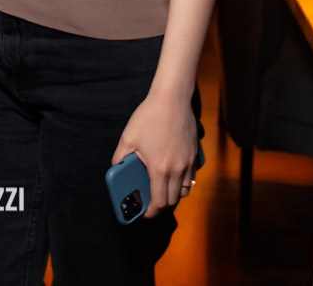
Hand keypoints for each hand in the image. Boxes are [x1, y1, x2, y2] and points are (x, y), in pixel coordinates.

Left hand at [110, 91, 196, 218]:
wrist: (173, 99)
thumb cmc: (149, 116)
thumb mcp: (128, 137)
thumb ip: (120, 157)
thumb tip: (117, 168)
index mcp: (160, 169)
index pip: (159, 202)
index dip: (151, 212)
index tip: (143, 213)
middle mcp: (178, 169)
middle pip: (173, 200)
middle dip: (161, 206)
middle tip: (149, 202)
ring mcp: (189, 163)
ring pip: (184, 190)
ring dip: (173, 195)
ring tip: (161, 189)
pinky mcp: (195, 155)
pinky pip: (190, 177)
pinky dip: (182, 182)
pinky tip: (172, 174)